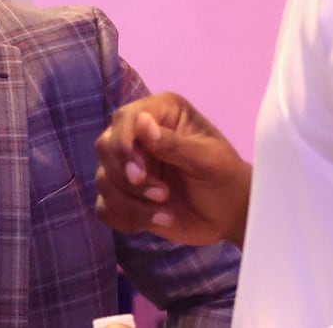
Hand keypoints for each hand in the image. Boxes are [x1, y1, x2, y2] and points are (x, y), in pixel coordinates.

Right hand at [94, 92, 251, 247]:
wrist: (228, 214)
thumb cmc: (224, 177)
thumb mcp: (207, 159)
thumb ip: (174, 144)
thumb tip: (140, 122)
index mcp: (160, 113)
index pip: (124, 118)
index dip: (123, 144)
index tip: (137, 174)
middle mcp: (138, 135)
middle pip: (105, 147)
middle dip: (126, 177)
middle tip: (161, 194)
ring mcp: (127, 167)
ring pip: (103, 180)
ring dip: (131, 203)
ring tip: (166, 212)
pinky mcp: (124, 196)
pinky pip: (105, 207)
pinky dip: (126, 218)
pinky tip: (157, 220)